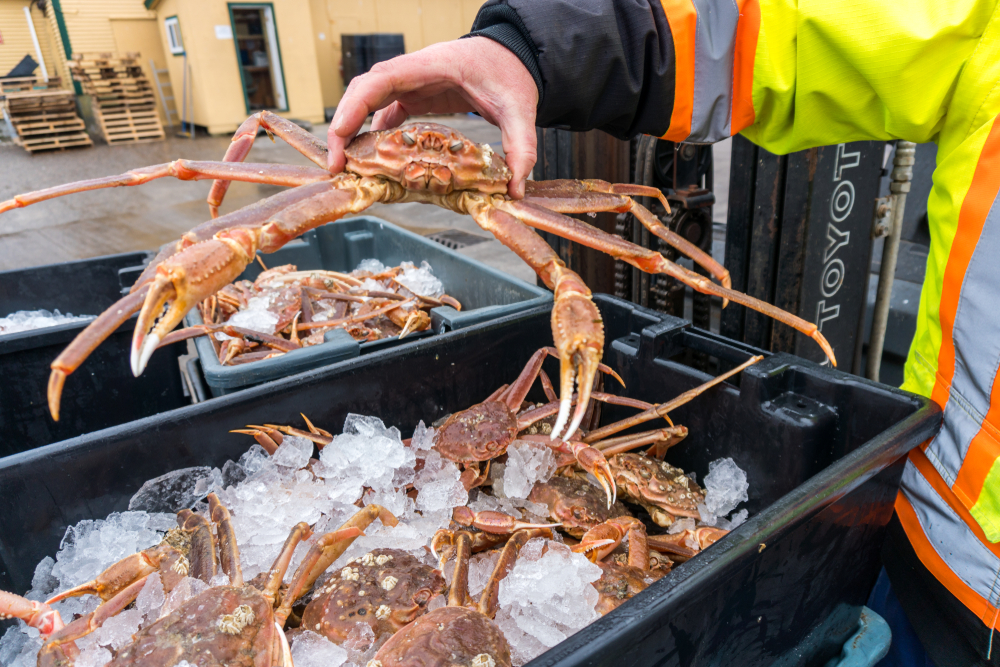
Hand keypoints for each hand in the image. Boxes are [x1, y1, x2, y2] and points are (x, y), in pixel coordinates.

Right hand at [327, 37, 538, 197]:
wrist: (513, 54)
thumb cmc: (511, 72)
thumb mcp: (521, 109)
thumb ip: (521, 146)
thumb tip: (514, 187)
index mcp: (432, 66)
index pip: (381, 79)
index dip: (355, 105)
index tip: (341, 134)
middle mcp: (414, 71)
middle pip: (364, 91)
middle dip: (344, 125)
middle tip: (337, 164)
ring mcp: (411, 83)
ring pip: (369, 102)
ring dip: (353, 131)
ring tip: (346, 167)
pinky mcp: (415, 96)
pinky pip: (385, 112)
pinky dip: (373, 134)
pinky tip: (371, 160)